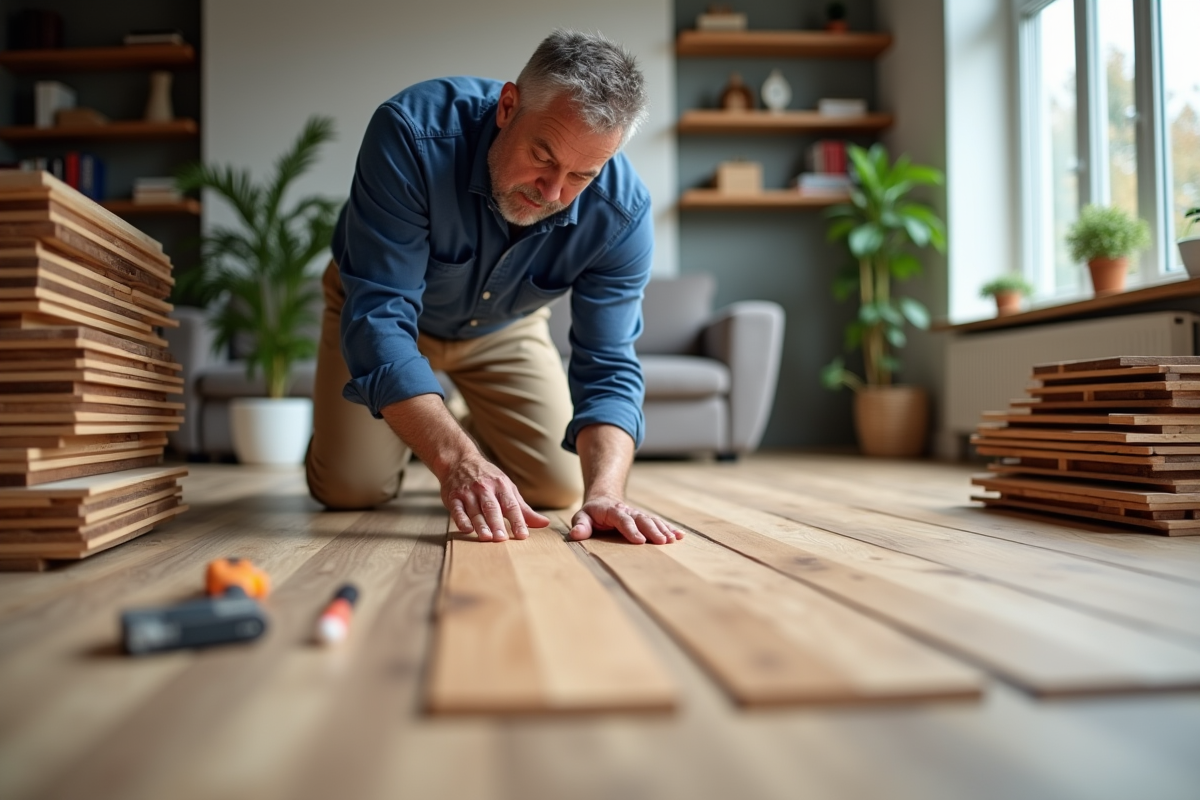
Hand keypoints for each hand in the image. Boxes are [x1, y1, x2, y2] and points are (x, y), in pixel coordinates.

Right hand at [441, 455, 549, 541]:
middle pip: (492, 508)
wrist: (460, 460)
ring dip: (480, 524)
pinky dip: (461, 519)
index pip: (511, 506)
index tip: (523, 535)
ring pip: (475, 510)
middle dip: (497, 523)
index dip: (518, 521)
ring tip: (486, 538)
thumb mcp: (508, 489)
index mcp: (502, 487)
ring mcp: (468, 492)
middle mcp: (485, 489)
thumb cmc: (488, 479)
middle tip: (501, 538)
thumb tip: (545, 523)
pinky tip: (466, 529)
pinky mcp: (453, 497)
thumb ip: (524, 509)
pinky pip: (457, 509)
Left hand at [568, 495, 684, 544]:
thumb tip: (575, 534)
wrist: (605, 501)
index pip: (622, 520)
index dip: (631, 530)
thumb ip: (580, 525)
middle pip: (642, 520)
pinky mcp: (645, 519)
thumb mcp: (581, 517)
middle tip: (662, 542)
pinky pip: (658, 523)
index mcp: (612, 511)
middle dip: (653, 530)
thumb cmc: (592, 514)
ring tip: (673, 539)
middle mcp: (628, 512)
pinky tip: (680, 536)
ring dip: (663, 529)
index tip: (639, 541)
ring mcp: (638, 515)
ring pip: (652, 521)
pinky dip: (669, 528)